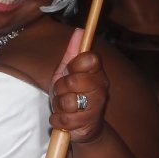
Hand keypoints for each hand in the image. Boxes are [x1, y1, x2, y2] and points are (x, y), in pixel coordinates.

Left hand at [49, 29, 109, 143]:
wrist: (81, 127)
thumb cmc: (73, 95)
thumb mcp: (68, 72)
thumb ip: (72, 52)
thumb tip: (80, 30)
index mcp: (97, 73)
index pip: (89, 59)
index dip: (74, 65)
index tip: (69, 71)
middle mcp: (101, 89)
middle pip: (74, 80)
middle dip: (61, 87)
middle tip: (63, 92)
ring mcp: (96, 108)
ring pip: (67, 101)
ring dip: (58, 105)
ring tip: (63, 106)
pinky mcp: (88, 125)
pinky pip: (63, 119)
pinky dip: (57, 120)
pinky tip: (63, 119)